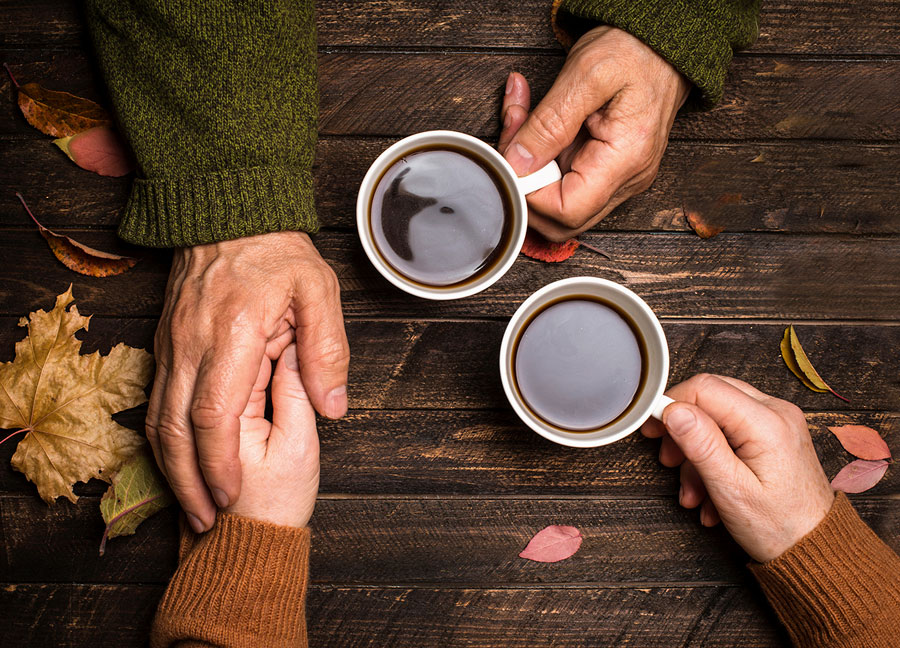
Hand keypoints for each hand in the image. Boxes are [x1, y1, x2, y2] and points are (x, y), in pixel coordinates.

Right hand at [147, 231, 347, 532]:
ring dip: (172, 468)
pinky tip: (181, 464)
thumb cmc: (276, 251)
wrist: (225, 210)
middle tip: (207, 522)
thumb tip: (334, 406)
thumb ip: (327, 349)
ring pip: (157, 419)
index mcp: (231, 333)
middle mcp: (190, 344)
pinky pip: (156, 401)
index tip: (231, 496)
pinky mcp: (166, 345)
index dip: (219, 462)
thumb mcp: (318, 290)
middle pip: (174, 428)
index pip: (213, 412)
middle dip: (188, 482)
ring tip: (192, 506)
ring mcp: (171, 345)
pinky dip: (165, 441)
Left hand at [499, 26, 690, 241]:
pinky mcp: (607, 168)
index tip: (514, 156)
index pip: (566, 211)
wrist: (665, 41)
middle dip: (525, 182)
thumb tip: (518, 163)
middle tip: (513, 134)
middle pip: (561, 218)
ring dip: (528, 166)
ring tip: (521, 117)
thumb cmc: (636, 49)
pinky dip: (540, 155)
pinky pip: (565, 179)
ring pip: (557, 200)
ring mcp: (618, 178)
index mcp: (626, 159)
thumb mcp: (587, 73)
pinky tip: (532, 122)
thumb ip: (549, 122)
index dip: (530, 193)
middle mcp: (626, 179)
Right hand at [641, 374, 834, 561]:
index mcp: (768, 423)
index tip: (653, 429)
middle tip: (670, 460)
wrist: (816, 550)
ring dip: (697, 453)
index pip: (705, 388)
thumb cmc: (780, 527)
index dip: (672, 404)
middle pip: (710, 397)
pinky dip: (714, 457)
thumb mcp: (731, 490)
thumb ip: (702, 445)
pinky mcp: (775, 433)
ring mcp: (778, 421)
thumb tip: (674, 410)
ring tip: (694, 491)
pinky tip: (711, 490)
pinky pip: (732, 431)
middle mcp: (777, 412)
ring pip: (718, 416)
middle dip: (683, 430)